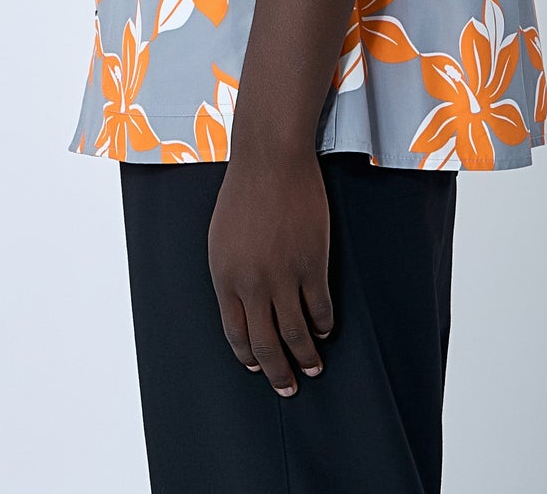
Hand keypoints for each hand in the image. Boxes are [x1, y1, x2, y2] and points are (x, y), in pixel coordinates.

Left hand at [207, 151, 334, 396]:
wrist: (270, 160)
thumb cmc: (243, 193)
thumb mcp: (221, 239)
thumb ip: (230, 275)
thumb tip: (243, 309)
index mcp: (224, 278)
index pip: (237, 334)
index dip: (250, 356)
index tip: (259, 368)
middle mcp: (252, 284)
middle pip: (266, 344)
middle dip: (278, 372)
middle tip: (288, 387)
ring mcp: (283, 275)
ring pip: (296, 333)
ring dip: (305, 356)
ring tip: (312, 366)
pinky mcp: (312, 264)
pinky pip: (320, 308)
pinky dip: (323, 324)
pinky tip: (325, 329)